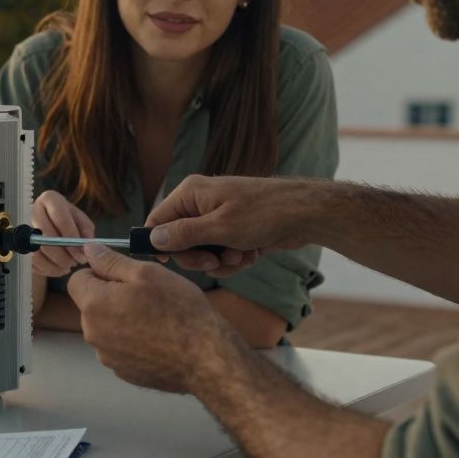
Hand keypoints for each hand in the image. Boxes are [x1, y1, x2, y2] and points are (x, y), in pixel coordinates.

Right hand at [31, 190, 94, 277]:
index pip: (60, 218)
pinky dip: (47, 269)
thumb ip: (86, 230)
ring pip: (36, 251)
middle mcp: (33, 210)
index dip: (71, 237)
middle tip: (74, 263)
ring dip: (54, 264)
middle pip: (45, 235)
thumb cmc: (67, 221)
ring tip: (68, 267)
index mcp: (50, 199)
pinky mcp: (19, 244)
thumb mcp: (80, 220)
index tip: (82, 253)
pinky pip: (31, 261)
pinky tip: (58, 269)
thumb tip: (86, 244)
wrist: (49, 224)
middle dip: (62, 254)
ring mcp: (23, 227)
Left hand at [68, 243, 232, 393]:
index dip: (99, 272)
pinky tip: (159, 338)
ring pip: (107, 327)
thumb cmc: (178, 310)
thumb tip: (88, 250)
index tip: (125, 275)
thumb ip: (111, 261)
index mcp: (94, 305)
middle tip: (147, 295)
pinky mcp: (123, 371)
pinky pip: (121, 348)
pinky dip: (133, 341)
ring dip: (123, 319)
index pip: (77, 279)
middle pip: (92, 304)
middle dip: (111, 296)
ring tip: (156, 318)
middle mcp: (93, 334)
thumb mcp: (146, 273)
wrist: (204, 357)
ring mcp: (107, 356)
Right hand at [146, 175, 322, 277]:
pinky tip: (252, 253)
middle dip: (199, 257)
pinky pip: (221, 254)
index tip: (167, 263)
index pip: (157, 220)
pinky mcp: (233, 231)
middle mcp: (200, 204)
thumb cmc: (264, 213)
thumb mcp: (220, 228)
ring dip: (222, 261)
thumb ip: (184, 234)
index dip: (159, 244)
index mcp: (190, 194)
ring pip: (202, 252)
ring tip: (242, 254)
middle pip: (179, 242)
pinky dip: (235, 259)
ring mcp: (217, 218)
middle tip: (216, 261)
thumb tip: (153, 239)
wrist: (305, 214)